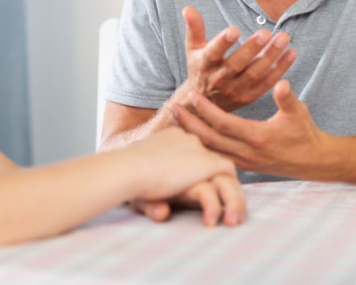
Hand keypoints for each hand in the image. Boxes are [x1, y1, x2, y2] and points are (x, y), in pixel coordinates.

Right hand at [126, 128, 244, 225]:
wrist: (128, 169)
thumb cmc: (125, 178)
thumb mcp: (142, 185)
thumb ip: (155, 198)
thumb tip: (165, 213)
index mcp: (171, 138)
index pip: (195, 152)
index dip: (200, 173)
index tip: (203, 192)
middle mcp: (188, 139)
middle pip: (213, 159)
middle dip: (219, 182)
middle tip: (223, 206)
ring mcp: (199, 150)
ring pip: (225, 171)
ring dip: (230, 195)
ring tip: (230, 218)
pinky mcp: (206, 163)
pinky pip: (228, 179)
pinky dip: (230, 197)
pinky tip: (222, 214)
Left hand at [172, 80, 327, 178]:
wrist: (314, 161)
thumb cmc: (305, 133)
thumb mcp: (299, 112)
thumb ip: (287, 98)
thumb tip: (281, 83)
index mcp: (258, 137)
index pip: (224, 124)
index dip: (207, 110)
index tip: (193, 95)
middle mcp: (247, 153)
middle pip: (210, 140)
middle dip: (189, 125)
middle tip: (173, 108)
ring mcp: (244, 162)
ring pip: (211, 150)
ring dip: (193, 135)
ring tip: (177, 120)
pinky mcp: (244, 165)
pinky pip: (217, 156)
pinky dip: (203, 146)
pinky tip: (192, 135)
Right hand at [178, 6, 295, 111]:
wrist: (203, 105)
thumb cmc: (199, 69)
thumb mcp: (193, 49)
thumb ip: (194, 28)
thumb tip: (188, 8)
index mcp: (205, 65)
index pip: (213, 53)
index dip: (223, 42)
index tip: (234, 30)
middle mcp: (220, 79)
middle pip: (237, 64)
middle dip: (252, 49)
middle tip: (266, 32)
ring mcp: (236, 90)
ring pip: (255, 73)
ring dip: (271, 56)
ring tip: (283, 38)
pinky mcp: (249, 96)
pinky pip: (267, 82)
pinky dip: (280, 69)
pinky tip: (291, 54)